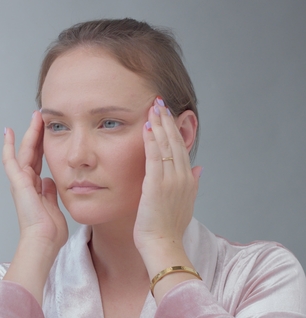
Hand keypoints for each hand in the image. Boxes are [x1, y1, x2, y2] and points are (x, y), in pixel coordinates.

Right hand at [2, 110, 67, 303]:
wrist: (43, 240)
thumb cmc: (50, 232)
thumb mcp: (55, 206)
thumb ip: (51, 193)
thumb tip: (50, 181)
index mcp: (37, 188)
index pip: (40, 161)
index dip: (43, 146)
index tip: (48, 132)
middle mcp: (27, 182)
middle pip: (33, 152)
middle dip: (37, 134)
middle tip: (41, 118)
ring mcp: (21, 181)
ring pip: (25, 151)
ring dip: (30, 134)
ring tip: (35, 117)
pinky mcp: (18, 182)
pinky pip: (11, 160)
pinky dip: (9, 146)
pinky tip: (9, 133)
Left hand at [134, 97, 201, 301]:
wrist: (163, 244)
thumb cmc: (168, 228)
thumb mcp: (185, 203)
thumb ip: (192, 183)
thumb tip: (199, 168)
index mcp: (189, 180)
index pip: (181, 148)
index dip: (175, 129)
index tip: (168, 114)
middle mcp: (182, 176)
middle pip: (176, 141)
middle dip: (168, 120)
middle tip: (160, 101)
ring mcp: (171, 180)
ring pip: (166, 145)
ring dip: (160, 124)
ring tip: (154, 106)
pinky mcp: (156, 184)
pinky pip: (154, 156)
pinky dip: (152, 140)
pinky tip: (147, 126)